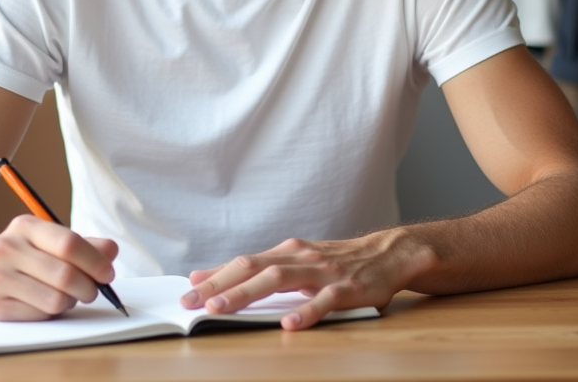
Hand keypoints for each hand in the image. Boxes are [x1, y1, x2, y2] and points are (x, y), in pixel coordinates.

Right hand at [0, 214, 118, 320]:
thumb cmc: (23, 254)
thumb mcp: (49, 239)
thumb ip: (83, 244)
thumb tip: (111, 251)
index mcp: (25, 226)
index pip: (69, 244)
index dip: (95, 261)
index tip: (109, 274)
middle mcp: (6, 249)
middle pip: (65, 275)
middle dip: (89, 287)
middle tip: (94, 290)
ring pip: (55, 300)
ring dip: (71, 301)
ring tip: (68, 295)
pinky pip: (39, 316)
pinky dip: (52, 313)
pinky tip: (47, 303)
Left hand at [179, 231, 432, 329]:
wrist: (389, 254)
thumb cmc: (338, 262)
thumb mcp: (299, 262)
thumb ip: (262, 271)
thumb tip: (215, 278)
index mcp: (288, 252)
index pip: (244, 262)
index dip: (216, 275)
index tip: (188, 288)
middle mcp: (301, 258)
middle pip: (254, 268)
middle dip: (221, 285)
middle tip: (193, 302)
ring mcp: (324, 272)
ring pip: (280, 280)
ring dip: (247, 294)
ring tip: (223, 309)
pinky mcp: (347, 288)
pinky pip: (324, 301)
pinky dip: (305, 311)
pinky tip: (289, 324)